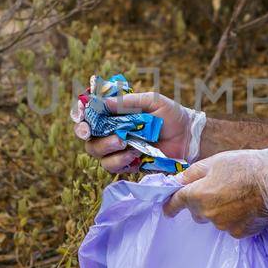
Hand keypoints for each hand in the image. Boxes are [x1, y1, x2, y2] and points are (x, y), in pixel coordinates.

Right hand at [72, 88, 206, 173]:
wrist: (188, 138)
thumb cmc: (170, 115)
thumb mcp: (152, 101)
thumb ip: (127, 102)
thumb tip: (103, 103)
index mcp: (114, 113)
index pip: (88, 114)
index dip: (79, 115)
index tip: (82, 115)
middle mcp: (111, 131)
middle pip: (87, 136)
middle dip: (93, 136)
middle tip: (111, 133)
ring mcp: (118, 149)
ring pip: (97, 153)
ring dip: (108, 148)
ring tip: (125, 143)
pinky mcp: (126, 164)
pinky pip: (112, 166)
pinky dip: (120, 160)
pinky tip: (134, 155)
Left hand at [163, 147, 267, 237]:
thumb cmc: (245, 167)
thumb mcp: (216, 161)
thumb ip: (193, 173)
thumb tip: (177, 181)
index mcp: (198, 194)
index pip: (176, 202)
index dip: (170, 205)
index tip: (167, 209)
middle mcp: (207, 213)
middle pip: (197, 211)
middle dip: (202, 202)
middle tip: (219, 188)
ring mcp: (223, 226)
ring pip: (214, 219)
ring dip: (220, 210)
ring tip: (238, 195)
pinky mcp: (239, 233)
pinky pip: (231, 227)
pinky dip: (235, 218)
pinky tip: (247, 207)